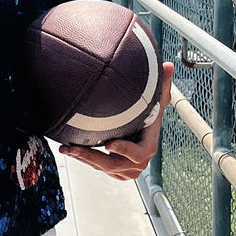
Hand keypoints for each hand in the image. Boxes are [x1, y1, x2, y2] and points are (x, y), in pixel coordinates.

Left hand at [59, 62, 173, 181]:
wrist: (143, 135)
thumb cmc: (149, 117)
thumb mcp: (156, 100)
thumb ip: (161, 85)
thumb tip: (168, 65)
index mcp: (148, 146)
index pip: (139, 153)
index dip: (125, 149)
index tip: (109, 144)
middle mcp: (138, 163)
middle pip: (115, 164)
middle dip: (94, 157)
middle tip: (76, 148)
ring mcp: (126, 170)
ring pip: (104, 167)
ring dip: (84, 159)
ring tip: (67, 149)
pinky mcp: (115, 171)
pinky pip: (99, 168)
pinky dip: (85, 160)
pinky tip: (70, 151)